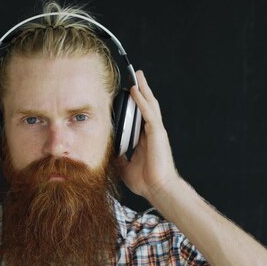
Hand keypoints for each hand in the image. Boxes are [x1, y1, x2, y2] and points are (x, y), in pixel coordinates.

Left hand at [116, 70, 179, 200]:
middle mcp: (152, 133)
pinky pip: (148, 113)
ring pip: (149, 105)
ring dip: (143, 89)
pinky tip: (136, 90)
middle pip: (146, 106)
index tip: (126, 93)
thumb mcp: (124, 166)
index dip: (134, 104)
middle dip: (141, 90)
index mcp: (145, 140)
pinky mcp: (157, 133)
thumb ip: (118, 157)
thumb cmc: (145, 181)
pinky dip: (141, 101)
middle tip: (135, 76)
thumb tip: (109, 152)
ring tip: (138, 76)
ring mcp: (156, 132)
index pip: (139, 116)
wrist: (157, 190)